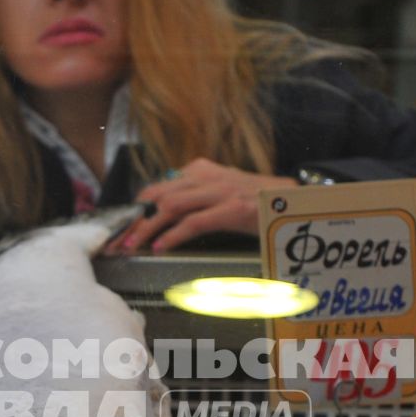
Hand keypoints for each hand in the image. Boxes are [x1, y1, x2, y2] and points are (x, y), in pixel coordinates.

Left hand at [114, 160, 298, 252]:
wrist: (297, 200)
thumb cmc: (258, 201)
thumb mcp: (223, 191)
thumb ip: (197, 196)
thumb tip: (165, 213)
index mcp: (202, 170)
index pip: (158, 187)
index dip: (136, 208)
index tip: (122, 226)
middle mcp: (207, 176)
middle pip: (158, 195)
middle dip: (134, 220)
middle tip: (118, 240)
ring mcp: (220, 191)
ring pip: (170, 206)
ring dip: (147, 228)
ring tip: (132, 246)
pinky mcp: (232, 209)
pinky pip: (194, 222)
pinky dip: (173, 235)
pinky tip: (160, 247)